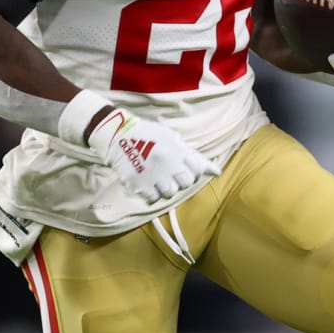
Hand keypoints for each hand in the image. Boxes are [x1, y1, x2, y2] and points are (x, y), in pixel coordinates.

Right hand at [86, 108, 220, 201]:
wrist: (118, 134)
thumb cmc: (148, 135)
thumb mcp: (171, 137)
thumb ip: (192, 155)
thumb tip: (216, 172)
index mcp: (178, 150)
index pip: (197, 171)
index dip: (191, 172)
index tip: (183, 169)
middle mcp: (168, 163)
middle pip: (186, 183)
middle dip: (180, 180)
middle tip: (170, 174)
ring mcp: (154, 175)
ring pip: (170, 193)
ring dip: (165, 188)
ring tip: (157, 178)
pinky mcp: (139, 184)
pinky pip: (153, 198)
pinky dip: (151, 193)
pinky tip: (146, 181)